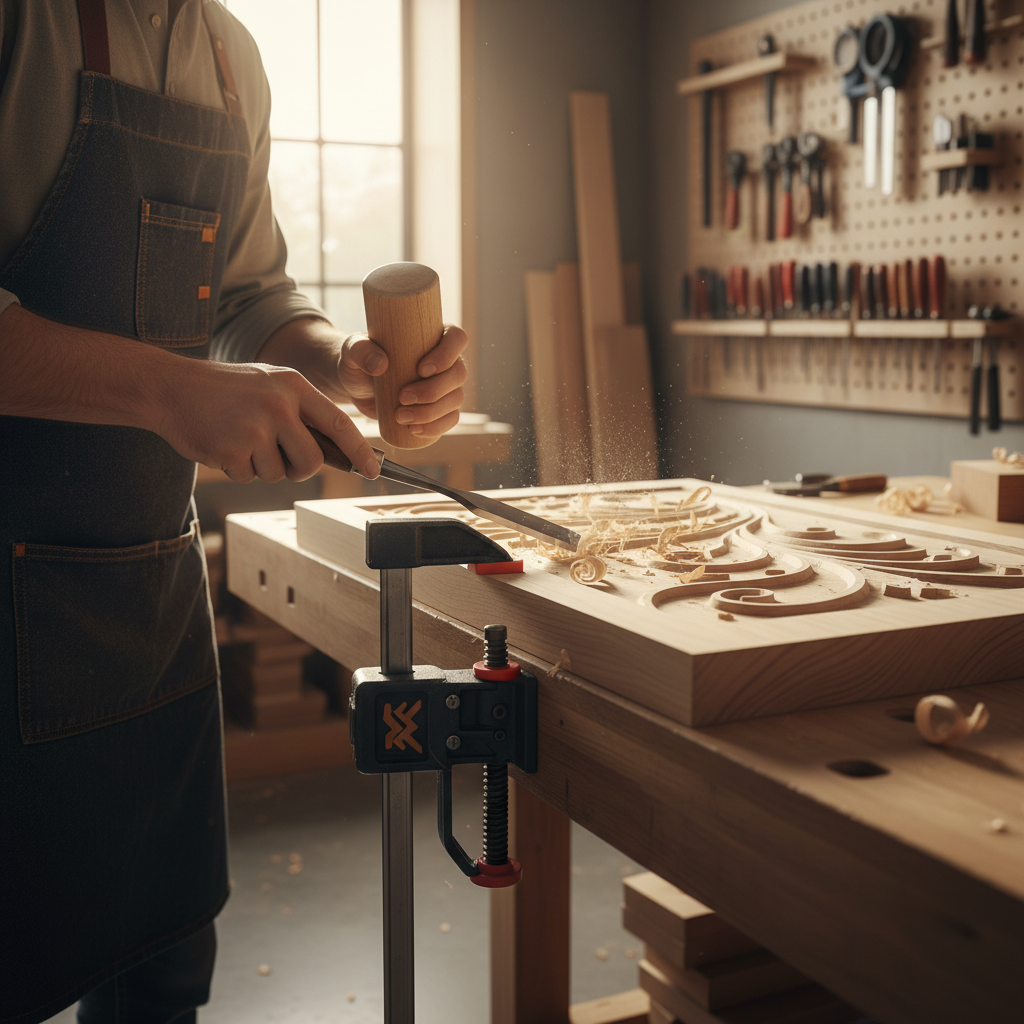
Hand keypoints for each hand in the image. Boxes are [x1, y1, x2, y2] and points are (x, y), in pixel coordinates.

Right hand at [156, 360, 380, 482]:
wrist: (170, 387)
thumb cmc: (226, 390)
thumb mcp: (270, 385)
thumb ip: (301, 412)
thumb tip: (337, 452)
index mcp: (294, 386)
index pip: (339, 424)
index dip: (360, 452)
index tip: (374, 471)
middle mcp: (279, 405)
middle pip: (312, 463)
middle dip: (297, 469)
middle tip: (276, 456)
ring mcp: (255, 427)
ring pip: (277, 474)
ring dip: (260, 467)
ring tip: (239, 439)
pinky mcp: (232, 448)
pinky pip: (249, 477)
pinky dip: (237, 468)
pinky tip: (223, 444)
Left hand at [339, 324, 468, 438]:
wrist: (357, 387)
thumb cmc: (359, 361)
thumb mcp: (353, 350)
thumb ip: (360, 350)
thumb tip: (380, 364)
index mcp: (433, 337)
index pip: (456, 338)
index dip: (446, 354)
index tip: (421, 369)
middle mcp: (446, 361)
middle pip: (458, 374)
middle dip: (433, 390)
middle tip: (402, 397)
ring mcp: (446, 387)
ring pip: (455, 399)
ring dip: (431, 412)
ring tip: (401, 417)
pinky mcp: (440, 410)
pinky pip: (451, 419)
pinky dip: (436, 427)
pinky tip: (415, 430)